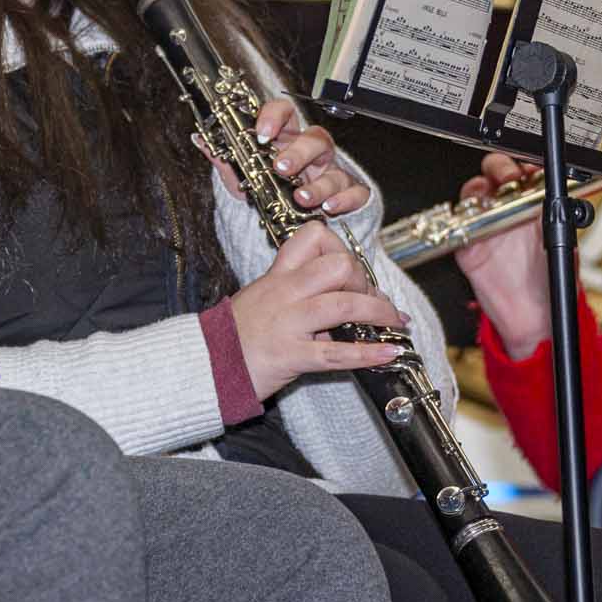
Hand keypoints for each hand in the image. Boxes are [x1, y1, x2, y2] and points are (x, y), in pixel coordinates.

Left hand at [209, 99, 369, 217]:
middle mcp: (310, 152)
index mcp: (285, 140)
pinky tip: (330, 208)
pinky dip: (344, 199)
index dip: (275, 117)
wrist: (288, 223)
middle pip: (314, 138)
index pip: (285, 113)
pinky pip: (355, 191)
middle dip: (298, 152)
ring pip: (334, 168)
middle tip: (281, 168)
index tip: (262, 133)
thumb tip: (201, 141)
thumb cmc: (269, 191)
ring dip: (319, 184)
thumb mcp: (242, 177)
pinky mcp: (348, 193)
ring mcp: (331, 172)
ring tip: (302, 198)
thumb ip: (225, 159)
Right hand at [228, 223, 405, 400]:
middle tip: (373, 300)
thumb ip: (297, 292)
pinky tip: (389, 353)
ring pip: (343, 305)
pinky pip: (336, 353)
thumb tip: (340, 296)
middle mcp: (284, 293)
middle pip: (338, 267)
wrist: (206, 364)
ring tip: (395, 323)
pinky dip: (369, 354)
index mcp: (278, 276)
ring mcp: (288, 323)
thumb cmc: (235, 334)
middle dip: (365, 281)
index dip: (342, 248)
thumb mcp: (261, 298)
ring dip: (378, 313)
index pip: (314, 237)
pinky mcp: (290, 355)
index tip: (353, 270)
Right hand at [453, 151, 551, 357]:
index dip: (524, 165)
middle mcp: (510, 211)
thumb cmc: (551, 284)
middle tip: (509, 178)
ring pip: (474, 191)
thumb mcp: (564, 245)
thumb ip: (556, 216)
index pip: (525, 172)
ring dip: (479, 188)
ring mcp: (487, 224)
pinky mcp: (467, 241)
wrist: (532, 318)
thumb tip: (552, 190)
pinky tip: (472, 217)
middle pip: (495, 174)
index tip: (528, 168)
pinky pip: (456, 219)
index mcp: (535, 208)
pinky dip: (460, 214)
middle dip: (500, 169)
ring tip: (489, 198)